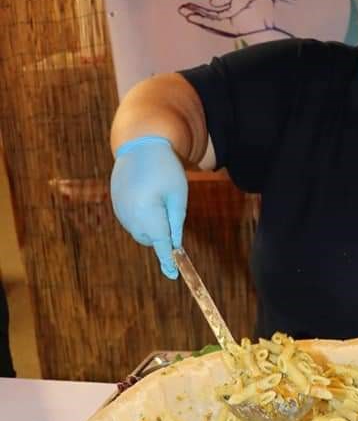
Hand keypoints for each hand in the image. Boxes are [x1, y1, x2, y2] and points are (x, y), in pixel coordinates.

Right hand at [110, 136, 186, 278]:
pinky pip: (132, 221)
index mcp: (148, 213)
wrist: (139, 146)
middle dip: (161, 232)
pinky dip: (141, 216)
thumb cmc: (165, 169)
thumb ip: (176, 223)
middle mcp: (130, 216)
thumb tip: (174, 246)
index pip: (160, 244)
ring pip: (141, 231)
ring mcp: (120, 212)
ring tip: (155, 194)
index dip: (168, 260)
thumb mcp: (178, 195)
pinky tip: (145, 194)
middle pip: (151, 239)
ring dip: (151, 223)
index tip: (173, 274)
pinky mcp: (116, 207)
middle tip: (169, 205)